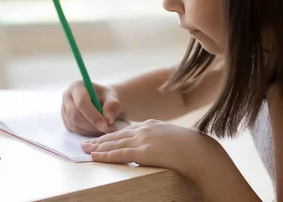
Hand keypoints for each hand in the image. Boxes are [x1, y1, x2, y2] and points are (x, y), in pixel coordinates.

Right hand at [61, 81, 122, 135]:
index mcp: (77, 87)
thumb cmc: (106, 97)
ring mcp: (64, 110)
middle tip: (108, 129)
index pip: (81, 103)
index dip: (93, 116)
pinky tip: (98, 129)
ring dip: (91, 131)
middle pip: (75, 116)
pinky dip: (88, 133)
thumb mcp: (112, 98)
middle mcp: (67, 97)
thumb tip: (108, 120)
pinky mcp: (66, 121)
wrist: (102, 101)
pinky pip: (75, 131)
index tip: (105, 125)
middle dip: (92, 126)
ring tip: (106, 129)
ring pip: (75, 125)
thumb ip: (112, 106)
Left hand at [80, 119, 219, 180]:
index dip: (111, 134)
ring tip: (85, 150)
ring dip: (97, 147)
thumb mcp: (172, 137)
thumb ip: (159, 140)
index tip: (101, 137)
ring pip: (114, 143)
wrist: (198, 151)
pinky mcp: (142, 152)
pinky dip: (105, 155)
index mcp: (151, 125)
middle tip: (85, 142)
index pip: (126, 130)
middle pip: (116, 135)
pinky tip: (95, 157)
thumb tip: (153, 149)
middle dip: (99, 139)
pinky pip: (119, 154)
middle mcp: (144, 129)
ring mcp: (142, 140)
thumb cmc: (190, 147)